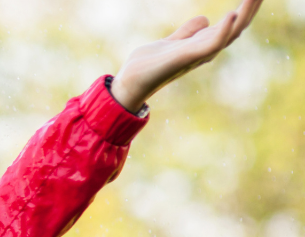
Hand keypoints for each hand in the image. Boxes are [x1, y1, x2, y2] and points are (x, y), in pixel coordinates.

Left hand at [112, 0, 262, 112]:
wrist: (130, 82)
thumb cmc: (148, 65)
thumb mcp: (171, 41)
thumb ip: (188, 32)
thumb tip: (205, 19)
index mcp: (203, 43)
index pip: (232, 23)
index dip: (245, 8)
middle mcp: (206, 49)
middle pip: (238, 25)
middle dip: (251, 7)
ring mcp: (199, 54)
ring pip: (231, 32)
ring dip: (246, 13)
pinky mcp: (189, 57)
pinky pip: (213, 44)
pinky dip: (224, 30)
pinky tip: (232, 14)